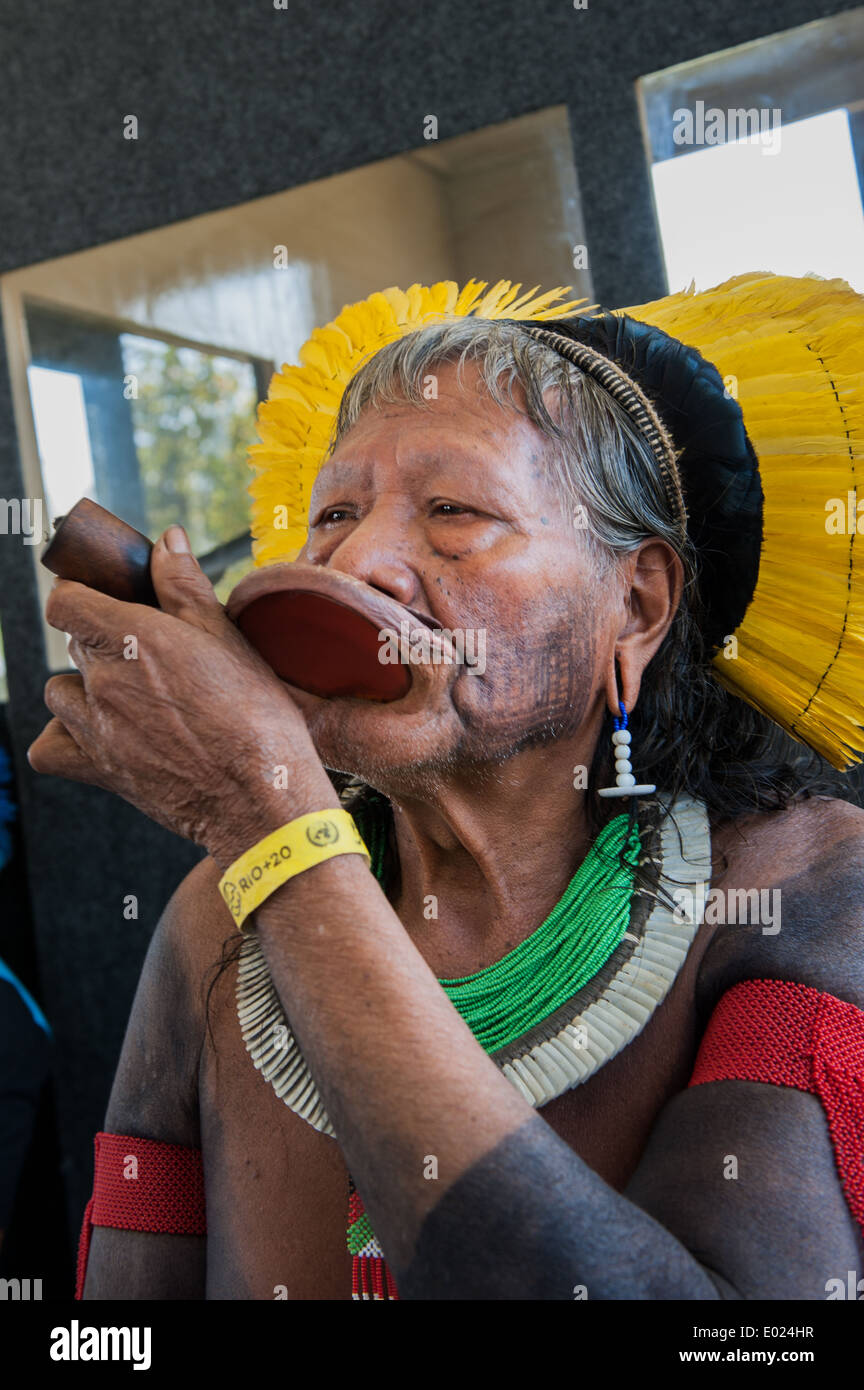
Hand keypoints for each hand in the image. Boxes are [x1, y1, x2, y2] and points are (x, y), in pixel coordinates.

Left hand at [27, 526, 336, 866]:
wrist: (260, 796)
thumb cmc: (256, 718)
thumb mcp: (227, 637)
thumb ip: (185, 584)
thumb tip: (166, 540)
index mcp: (133, 637)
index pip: (65, 600)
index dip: (80, 593)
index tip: (101, 597)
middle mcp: (105, 681)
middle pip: (73, 644)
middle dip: (102, 640)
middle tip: (149, 654)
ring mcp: (96, 728)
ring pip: (60, 693)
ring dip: (84, 689)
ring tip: (128, 697)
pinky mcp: (100, 771)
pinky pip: (50, 749)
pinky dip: (64, 740)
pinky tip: (96, 736)